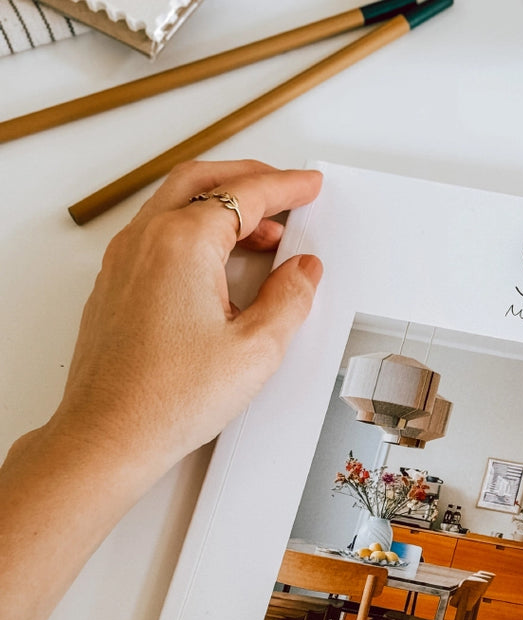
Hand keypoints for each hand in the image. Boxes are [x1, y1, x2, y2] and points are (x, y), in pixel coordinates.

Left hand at [52, 159, 322, 478]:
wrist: (110, 434)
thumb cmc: (167, 398)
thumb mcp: (256, 349)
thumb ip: (289, 299)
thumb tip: (303, 271)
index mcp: (182, 243)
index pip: (245, 195)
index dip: (286, 187)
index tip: (308, 187)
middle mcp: (146, 240)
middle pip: (203, 180)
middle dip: (250, 179)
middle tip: (286, 191)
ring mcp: (124, 260)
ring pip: (176, 203)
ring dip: (222, 205)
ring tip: (262, 233)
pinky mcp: (116, 284)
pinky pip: (158, 233)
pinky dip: (195, 229)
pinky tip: (219, 263)